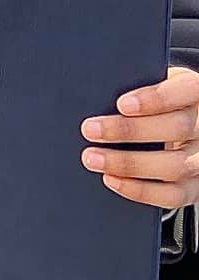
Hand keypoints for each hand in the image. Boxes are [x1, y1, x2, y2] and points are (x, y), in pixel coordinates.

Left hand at [81, 66, 198, 210]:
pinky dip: (140, 191)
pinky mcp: (195, 188)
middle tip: (91, 129)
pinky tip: (112, 179)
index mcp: (196, 94)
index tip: (122, 104)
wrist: (188, 129)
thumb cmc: (163, 103)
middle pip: (177, 129)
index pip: (185, 91)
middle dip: (129, 130)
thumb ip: (140, 86)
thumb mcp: (158, 84)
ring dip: (129, 164)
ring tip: (94, 158)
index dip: (155, 99)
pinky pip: (173, 195)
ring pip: (175, 166)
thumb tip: (101, 95)